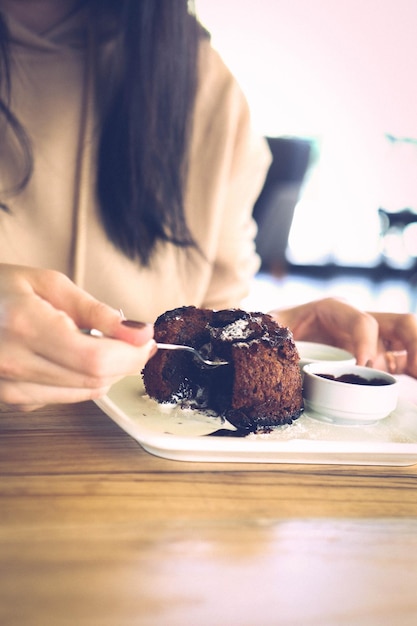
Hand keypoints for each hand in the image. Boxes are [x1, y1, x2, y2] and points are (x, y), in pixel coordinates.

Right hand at [0, 264, 154, 409]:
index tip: (147, 340)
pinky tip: (72, 356)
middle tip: (135, 340)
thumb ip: (97, 311)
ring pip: (85, 393)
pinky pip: (65, 396)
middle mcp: (14, 364)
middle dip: (126, 362)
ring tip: (102, 343)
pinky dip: (82, 378)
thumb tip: (140, 332)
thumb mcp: (49, 284)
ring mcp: (9, 388)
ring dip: (107, 372)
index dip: (131, 354)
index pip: (96, 358)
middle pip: (95, 380)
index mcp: (25, 326)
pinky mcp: (11, 400)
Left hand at [269, 297, 416, 377]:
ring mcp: (372, 341)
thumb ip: (271, 327)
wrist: (277, 336)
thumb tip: (271, 337)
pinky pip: (402, 361)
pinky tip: (416, 381)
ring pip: (407, 341)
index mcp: (336, 310)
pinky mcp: (377, 359)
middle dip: (414, 343)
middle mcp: (360, 322)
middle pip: (401, 323)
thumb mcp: (272, 325)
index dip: (367, 342)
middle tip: (415, 371)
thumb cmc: (277, 327)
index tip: (363, 366)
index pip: (363, 320)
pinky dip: (413, 369)